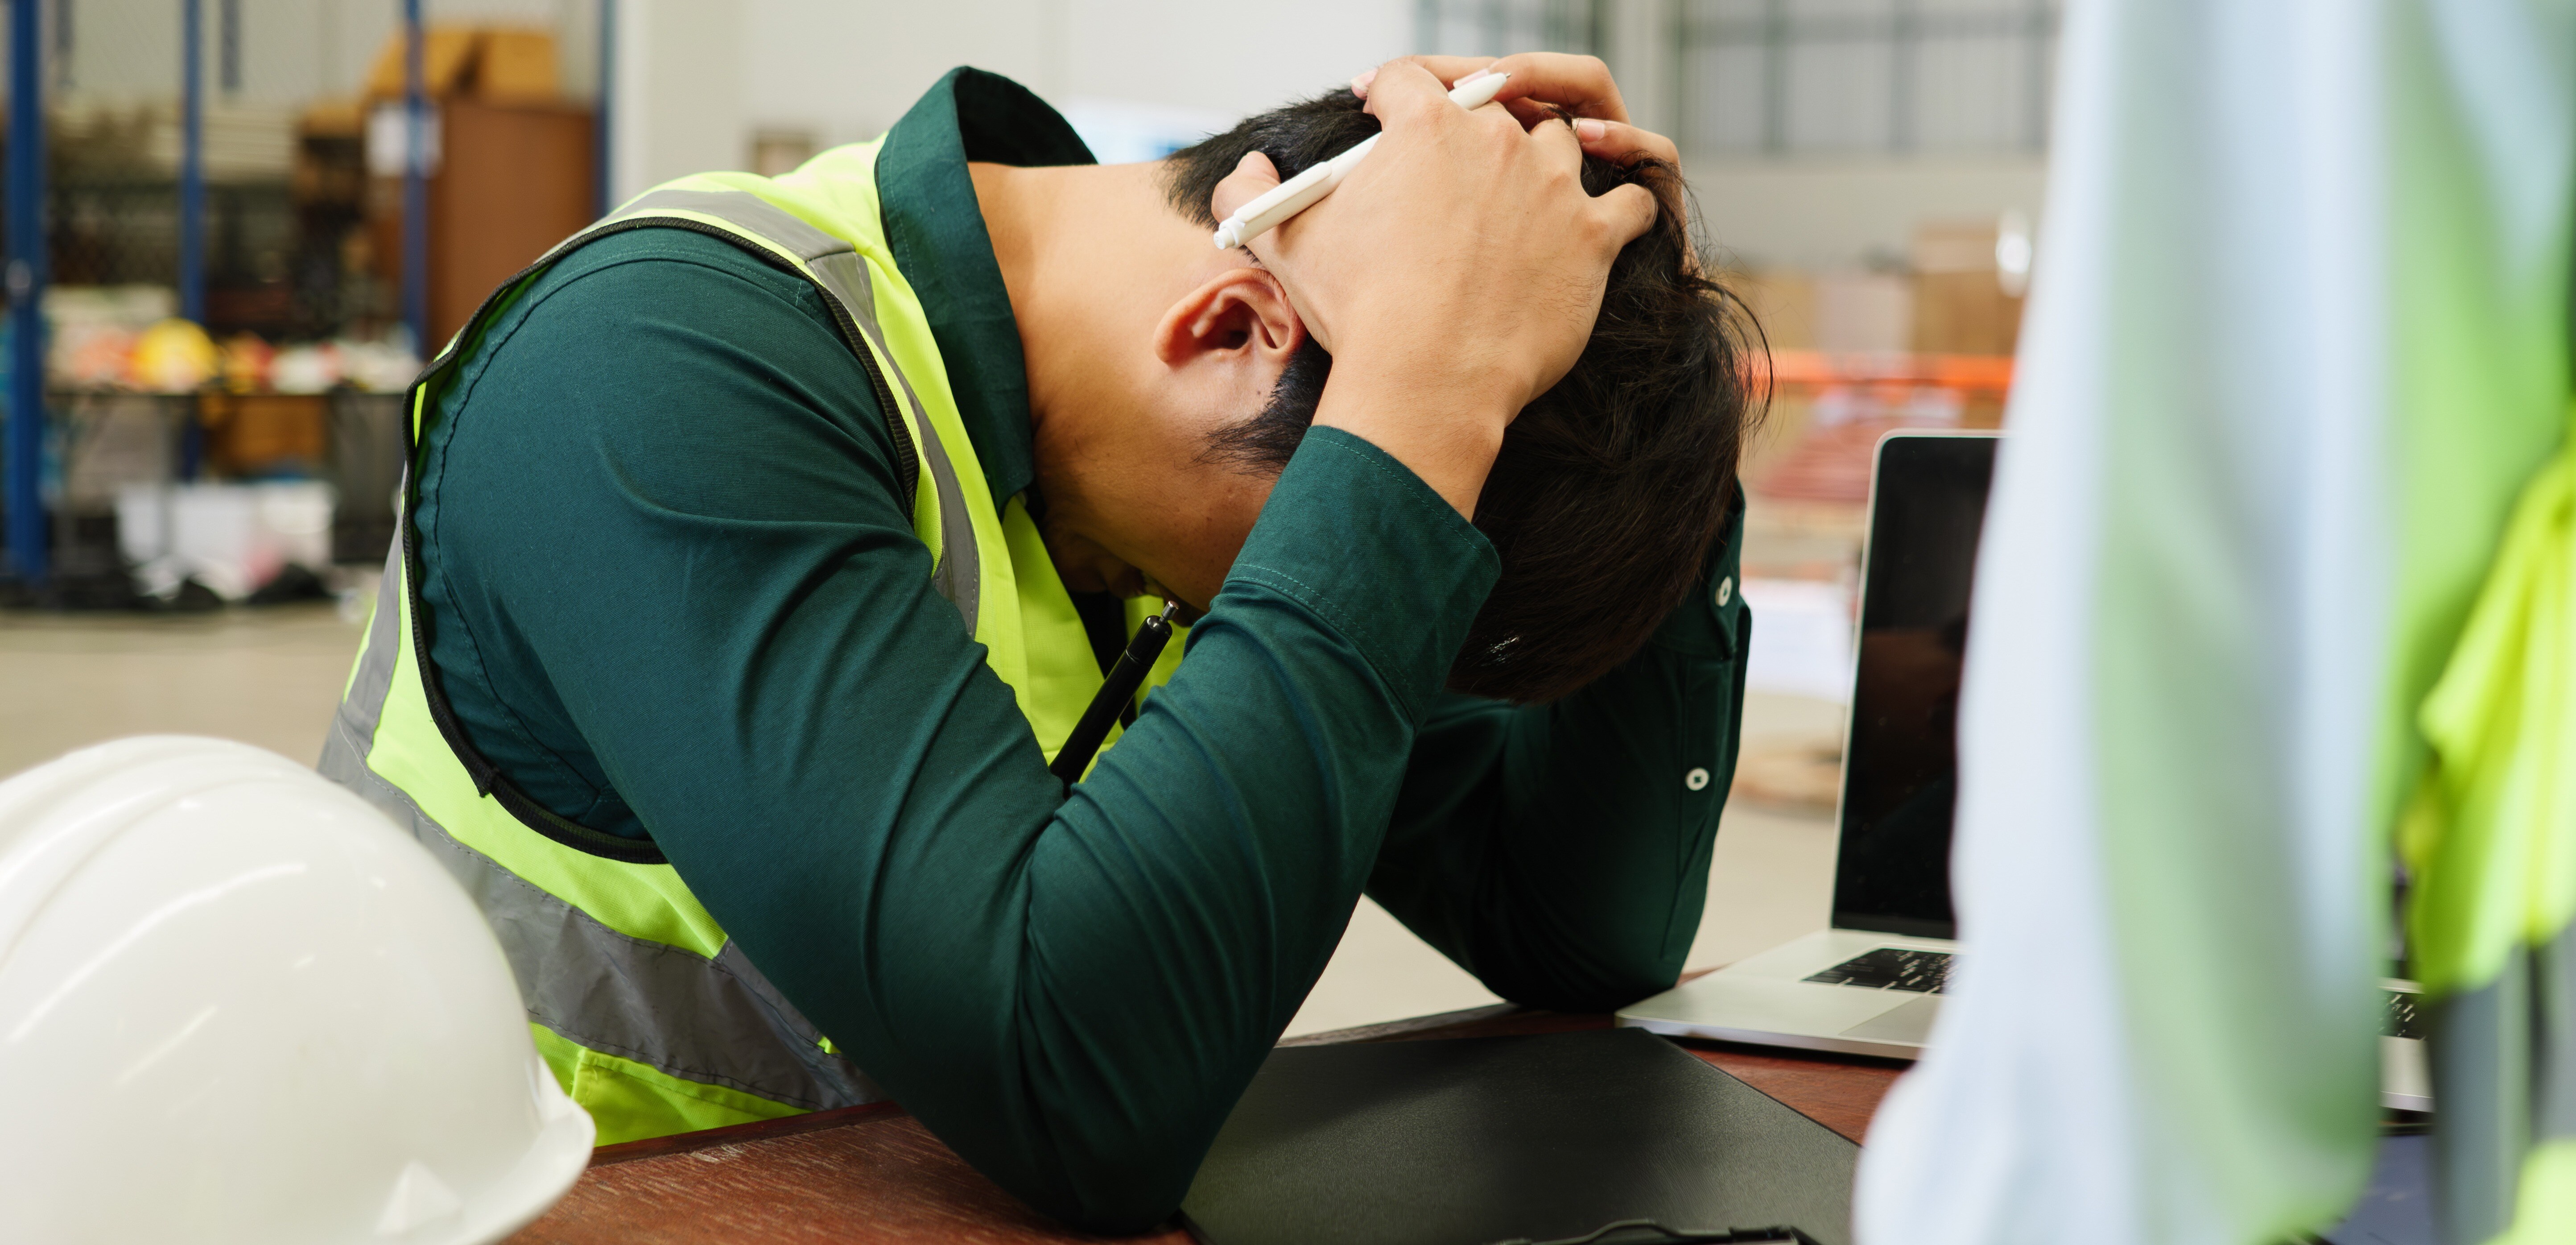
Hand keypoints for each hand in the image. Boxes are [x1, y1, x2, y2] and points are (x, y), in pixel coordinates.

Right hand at [1206, 61, 1656, 516]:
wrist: (1425, 379)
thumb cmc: (1355, 311)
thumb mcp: (1280, 243)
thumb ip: (1250, 193)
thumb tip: (1245, 170)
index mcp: (1424, 125)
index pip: (1409, 79)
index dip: (1391, 96)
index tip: (1383, 118)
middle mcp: (1497, 138)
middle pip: (1494, 109)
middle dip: (1474, 136)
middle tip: (1457, 181)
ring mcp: (1553, 184)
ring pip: (1565, 144)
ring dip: (1549, 166)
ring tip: (1529, 205)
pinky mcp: (1594, 236)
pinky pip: (1631, 199)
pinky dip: (1621, 209)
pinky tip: (1602, 230)